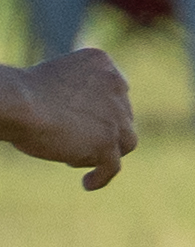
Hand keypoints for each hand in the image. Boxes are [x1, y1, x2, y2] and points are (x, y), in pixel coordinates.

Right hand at [2, 45, 133, 188]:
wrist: (17, 102)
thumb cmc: (19, 93)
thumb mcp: (51, 82)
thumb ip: (72, 94)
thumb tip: (76, 121)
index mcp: (102, 63)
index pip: (113, 91)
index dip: (100, 109)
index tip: (82, 121)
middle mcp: (117, 84)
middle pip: (121, 116)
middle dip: (101, 129)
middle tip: (72, 140)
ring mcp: (116, 114)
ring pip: (125, 140)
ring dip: (105, 151)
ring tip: (75, 159)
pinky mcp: (107, 141)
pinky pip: (113, 165)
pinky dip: (102, 176)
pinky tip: (88, 184)